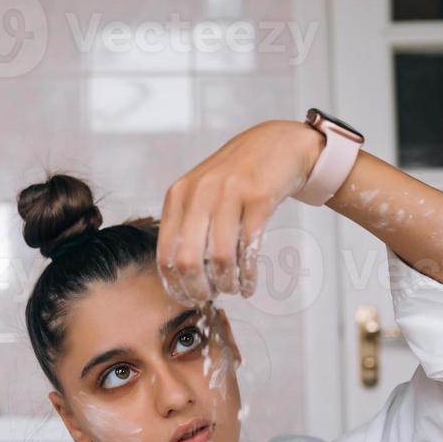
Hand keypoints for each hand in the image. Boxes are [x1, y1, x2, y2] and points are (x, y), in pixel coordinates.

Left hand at [157, 119, 323, 302]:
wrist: (277, 144)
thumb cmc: (236, 175)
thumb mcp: (201, 192)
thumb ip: (188, 225)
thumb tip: (182, 277)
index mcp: (179, 195)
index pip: (165, 252)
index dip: (175, 283)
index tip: (188, 297)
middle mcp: (200, 193)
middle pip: (188, 259)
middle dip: (199, 288)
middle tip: (210, 297)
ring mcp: (229, 193)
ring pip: (220, 257)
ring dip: (227, 283)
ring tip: (234, 289)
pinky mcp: (259, 197)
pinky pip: (249, 248)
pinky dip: (248, 274)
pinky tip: (249, 283)